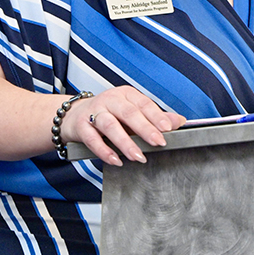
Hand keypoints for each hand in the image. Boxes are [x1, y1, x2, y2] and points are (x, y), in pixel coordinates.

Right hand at [61, 86, 185, 165]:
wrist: (74, 116)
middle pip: (129, 113)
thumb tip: (179, 122)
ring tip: (138, 156)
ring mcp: (94, 112)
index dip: (156, 116)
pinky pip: (93, 139)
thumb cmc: (109, 114)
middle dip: (145, 129)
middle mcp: (110, 100)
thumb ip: (156, 118)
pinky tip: (116, 160)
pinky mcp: (81, 126)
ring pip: (110, 125)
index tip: (168, 129)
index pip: (144, 104)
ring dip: (125, 142)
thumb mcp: (133, 112)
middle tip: (158, 143)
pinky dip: (105, 151)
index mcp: (126, 94)